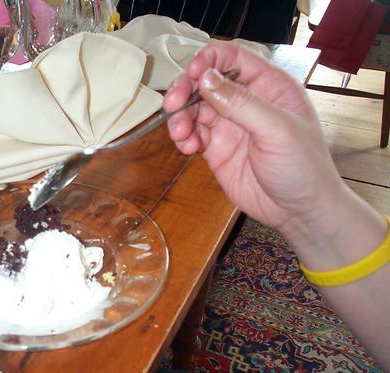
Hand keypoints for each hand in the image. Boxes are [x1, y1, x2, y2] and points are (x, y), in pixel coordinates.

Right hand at [163, 42, 343, 234]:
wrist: (298, 212)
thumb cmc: (302, 167)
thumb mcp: (276, 131)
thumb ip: (241, 104)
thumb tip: (205, 79)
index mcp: (269, 86)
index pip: (233, 58)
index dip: (209, 60)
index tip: (190, 74)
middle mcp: (246, 101)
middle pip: (206, 81)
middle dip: (185, 89)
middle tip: (172, 105)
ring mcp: (229, 125)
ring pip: (194, 107)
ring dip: (180, 117)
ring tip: (180, 135)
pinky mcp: (215, 148)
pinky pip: (192, 133)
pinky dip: (183, 137)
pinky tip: (188, 148)